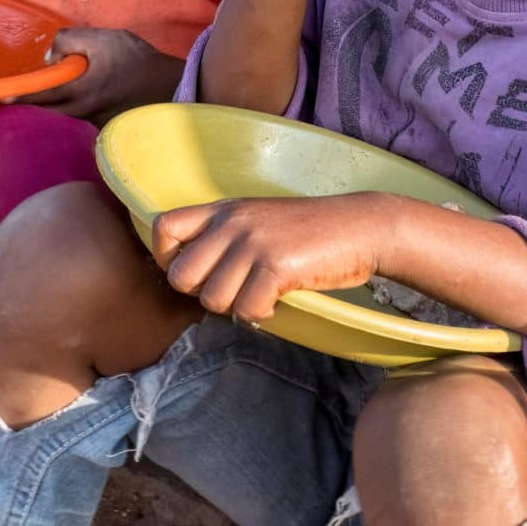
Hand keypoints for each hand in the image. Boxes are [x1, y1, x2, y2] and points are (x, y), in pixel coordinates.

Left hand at [20, 27, 179, 122]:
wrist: (169, 86)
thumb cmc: (136, 61)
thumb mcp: (103, 38)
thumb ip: (71, 40)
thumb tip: (50, 56)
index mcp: (79, 91)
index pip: (42, 95)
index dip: (20, 96)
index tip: (2, 99)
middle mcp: (82, 113)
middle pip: (47, 113)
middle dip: (28, 109)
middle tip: (12, 104)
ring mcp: (93, 124)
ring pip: (62, 118)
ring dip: (48, 111)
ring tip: (37, 103)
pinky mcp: (103, 128)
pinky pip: (78, 121)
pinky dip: (69, 113)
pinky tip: (69, 105)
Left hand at [151, 194, 388, 321]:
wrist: (363, 227)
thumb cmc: (311, 231)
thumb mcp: (259, 220)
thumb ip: (225, 238)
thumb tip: (193, 276)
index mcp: (224, 209)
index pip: (163, 227)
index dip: (167, 259)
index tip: (196, 274)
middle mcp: (232, 223)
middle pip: (181, 276)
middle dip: (203, 295)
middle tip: (233, 292)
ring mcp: (253, 243)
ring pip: (212, 299)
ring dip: (235, 308)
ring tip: (260, 298)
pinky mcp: (276, 266)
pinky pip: (246, 309)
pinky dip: (260, 316)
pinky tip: (277, 305)